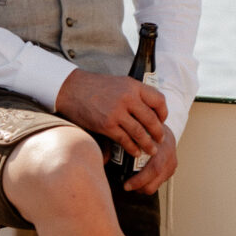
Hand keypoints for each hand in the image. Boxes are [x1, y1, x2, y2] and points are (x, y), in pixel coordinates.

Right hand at [55, 70, 173, 183]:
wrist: (72, 89)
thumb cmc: (96, 87)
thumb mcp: (120, 83)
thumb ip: (134, 93)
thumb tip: (150, 109)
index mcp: (133, 86)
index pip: (158, 100)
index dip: (163, 113)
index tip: (162, 120)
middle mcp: (128, 98)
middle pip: (151, 119)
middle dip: (158, 132)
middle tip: (160, 139)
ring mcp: (117, 112)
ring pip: (140, 132)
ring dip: (148, 144)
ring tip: (152, 150)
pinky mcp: (106, 125)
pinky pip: (125, 140)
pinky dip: (132, 148)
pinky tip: (136, 152)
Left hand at [123, 129, 180, 195]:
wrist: (162, 129)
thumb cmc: (146, 130)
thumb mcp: (133, 133)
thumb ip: (121, 144)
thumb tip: (104, 158)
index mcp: (161, 148)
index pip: (154, 169)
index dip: (139, 181)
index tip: (125, 185)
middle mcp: (169, 158)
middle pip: (154, 184)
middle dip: (138, 188)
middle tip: (126, 185)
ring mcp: (171, 165)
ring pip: (155, 186)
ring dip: (142, 187)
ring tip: (132, 182)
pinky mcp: (171, 170)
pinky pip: (158, 183)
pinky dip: (148, 183)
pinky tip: (141, 177)